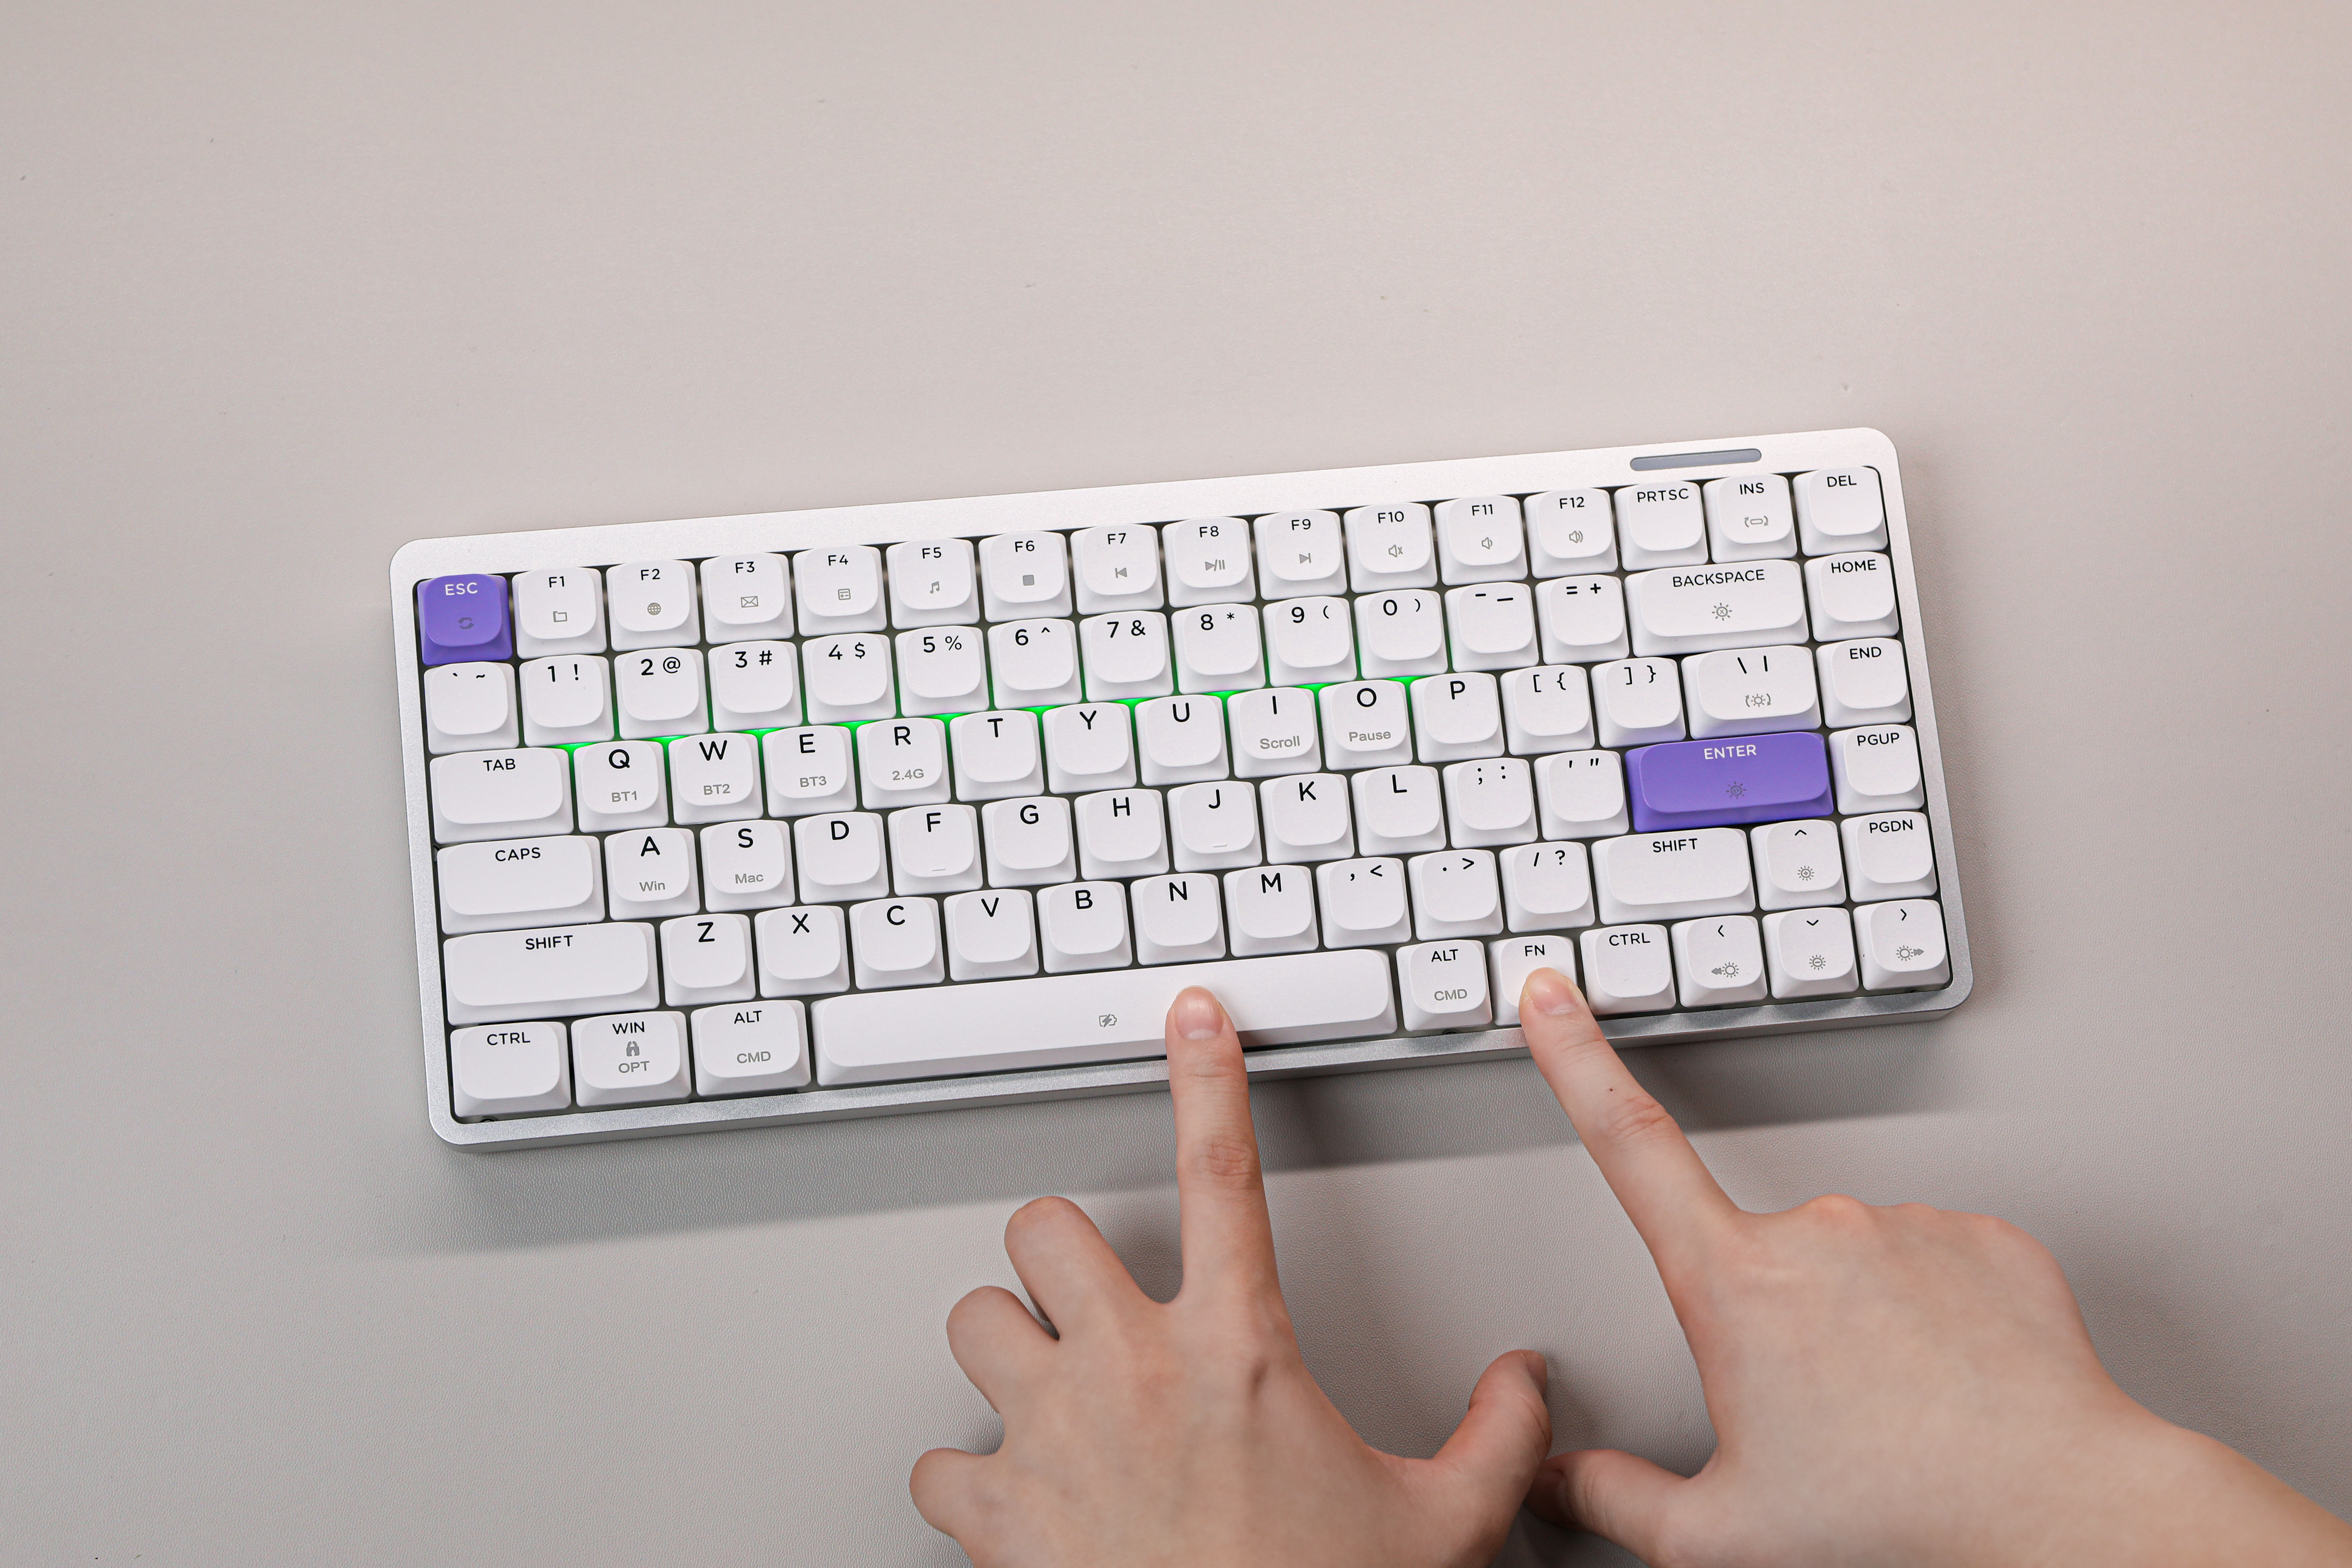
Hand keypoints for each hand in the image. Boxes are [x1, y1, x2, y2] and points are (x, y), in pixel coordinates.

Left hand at [909, 986, 1551, 1567]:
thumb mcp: (1440, 1525)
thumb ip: (1498, 1439)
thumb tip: (1527, 1382)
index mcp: (1239, 1351)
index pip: (1225, 1169)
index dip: (1207, 1075)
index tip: (1190, 1017)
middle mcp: (1131, 1372)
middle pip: (1045, 1229)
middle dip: (1061, 1258)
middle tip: (1091, 1300)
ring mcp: (1051, 1437)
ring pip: (975, 1324)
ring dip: (1004, 1353)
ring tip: (1045, 1396)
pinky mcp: (995, 1514)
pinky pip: (937, 1461)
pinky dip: (963, 1480)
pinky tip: (1007, 1502)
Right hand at [1515, 965, 2351, 1567]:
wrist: (2063, 1517)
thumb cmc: (1900, 1523)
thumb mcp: (1719, 1536)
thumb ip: (1614, 1498)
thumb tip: (1561, 1482)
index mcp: (1735, 1286)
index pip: (1627, 1143)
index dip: (1576, 1058)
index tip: (1552, 994)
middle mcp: (1817, 1231)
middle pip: (1758, 1261)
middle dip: (1775, 1327)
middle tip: (1822, 1422)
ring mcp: (1910, 1225)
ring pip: (1854, 1267)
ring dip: (1860, 1326)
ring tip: (1904, 1419)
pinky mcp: (1990, 1240)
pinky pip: (1939, 1267)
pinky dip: (1938, 1321)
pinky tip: (1958, 1390)